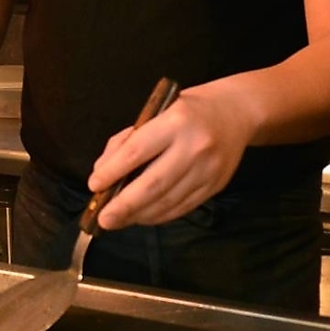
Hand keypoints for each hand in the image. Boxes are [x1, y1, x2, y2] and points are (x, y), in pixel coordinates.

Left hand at [86, 85, 255, 228]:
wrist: (235, 113)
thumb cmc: (186, 110)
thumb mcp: (155, 112)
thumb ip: (127, 140)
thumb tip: (102, 172)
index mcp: (174, 122)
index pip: (137, 151)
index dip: (113, 171)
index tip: (94, 185)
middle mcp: (193, 147)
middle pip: (153, 183)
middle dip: (125, 204)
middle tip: (104, 218)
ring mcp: (207, 170)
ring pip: (168, 201)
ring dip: (140, 214)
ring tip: (119, 220)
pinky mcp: (215, 186)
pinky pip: (182, 208)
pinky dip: (159, 215)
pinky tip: (143, 216)